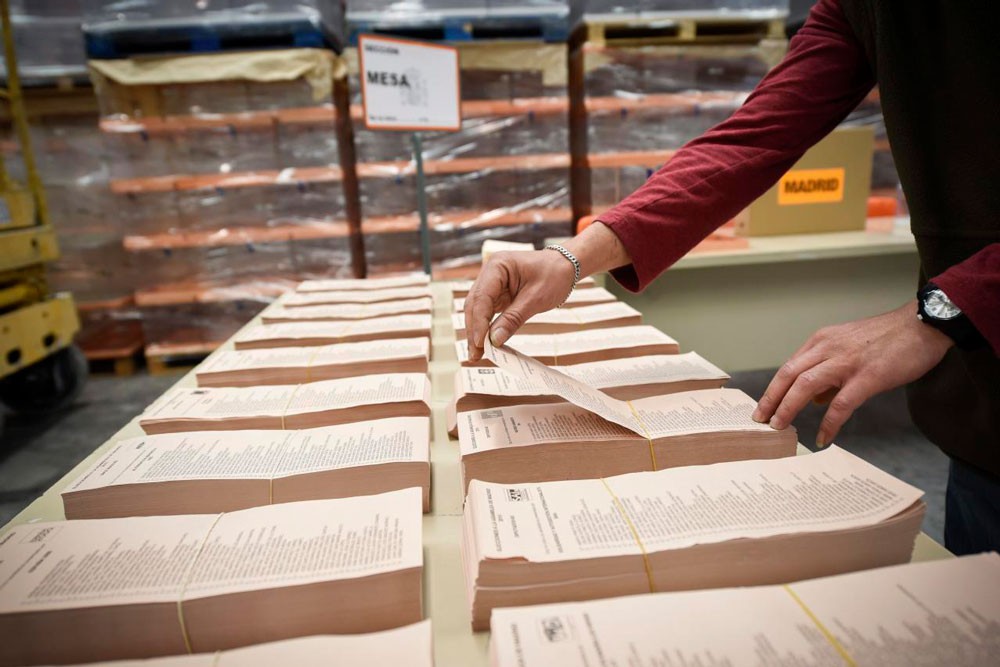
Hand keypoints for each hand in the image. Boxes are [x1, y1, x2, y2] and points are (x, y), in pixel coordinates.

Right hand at [463, 222, 631, 360]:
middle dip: (474, 330)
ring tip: (477, 353)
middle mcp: (490, 273)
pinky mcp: (497, 293)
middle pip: (474, 304)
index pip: (481, 297)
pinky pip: (487, 311)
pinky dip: (486, 327)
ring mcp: (492, 283)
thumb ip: (513, 319)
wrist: (566, 266)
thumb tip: (495, 340)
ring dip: (477, 331)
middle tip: (475, 354)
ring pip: (477, 310)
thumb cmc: (554, 275)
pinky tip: (486, 342)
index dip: (479, 322)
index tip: (480, 343)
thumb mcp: (536, 299)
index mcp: (497, 266)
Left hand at [752, 300, 953, 446]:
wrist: (922, 324)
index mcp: (821, 341)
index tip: (762, 407)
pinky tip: (823, 436)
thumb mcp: (848, 347)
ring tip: (779, 427)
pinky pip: (841, 404)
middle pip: (789, 375)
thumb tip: (813, 400)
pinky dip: (829, 422)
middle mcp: (828, 348)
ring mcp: (847, 362)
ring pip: (806, 385)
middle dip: (771, 399)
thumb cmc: (887, 338)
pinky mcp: (868, 377)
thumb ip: (828, 371)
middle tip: (759, 420)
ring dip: (788, 408)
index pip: (788, 367)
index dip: (773, 389)